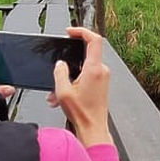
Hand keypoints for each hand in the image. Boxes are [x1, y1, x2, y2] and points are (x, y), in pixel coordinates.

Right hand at [47, 27, 112, 147]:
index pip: (94, 39)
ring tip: (57, 93)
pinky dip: (73, 83)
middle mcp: (101, 71)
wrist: (93, 129)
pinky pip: (85, 77)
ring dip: (68, 78)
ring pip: (82, 68)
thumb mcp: (63, 91)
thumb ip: (60, 72)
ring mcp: (102, 78)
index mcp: (94, 69)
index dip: (82, 31)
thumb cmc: (82, 114)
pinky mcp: (100, 85)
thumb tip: (60, 64)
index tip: (70, 32)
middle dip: (68, 62)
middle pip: (86, 54)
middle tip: (57, 69)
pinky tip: (62, 97)